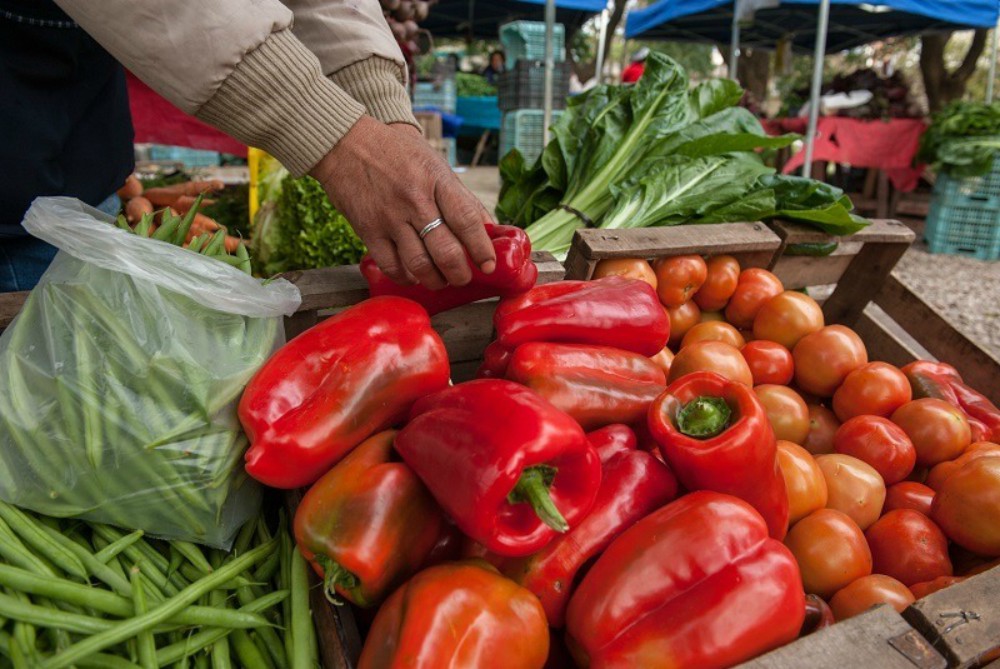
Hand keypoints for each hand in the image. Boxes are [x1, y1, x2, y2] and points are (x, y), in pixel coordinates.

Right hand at [310, 116, 496, 288]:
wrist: (346, 143)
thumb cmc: (396, 152)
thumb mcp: (435, 164)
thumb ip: (461, 197)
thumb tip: (488, 227)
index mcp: (436, 180)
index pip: (467, 220)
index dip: (481, 248)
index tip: (488, 265)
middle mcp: (415, 200)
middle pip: (446, 250)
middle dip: (460, 273)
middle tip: (463, 278)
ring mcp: (390, 217)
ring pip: (420, 264)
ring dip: (435, 280)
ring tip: (440, 280)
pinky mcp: (368, 230)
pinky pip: (391, 266)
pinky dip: (406, 278)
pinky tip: (413, 276)